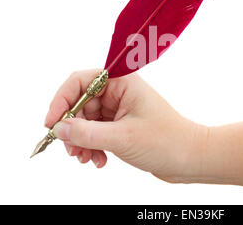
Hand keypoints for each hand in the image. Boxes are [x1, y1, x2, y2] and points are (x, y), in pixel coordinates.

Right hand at [45, 69, 207, 182]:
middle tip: (71, 150)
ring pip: (87, 120)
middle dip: (72, 127)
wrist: (190, 159)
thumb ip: (85, 133)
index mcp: (123, 83)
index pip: (81, 81)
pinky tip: (99, 160)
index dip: (62, 99)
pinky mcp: (121, 125)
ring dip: (82, 141)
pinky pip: (96, 132)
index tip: (51, 123)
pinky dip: (93, 146)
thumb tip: (58, 128)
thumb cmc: (166, 141)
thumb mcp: (122, 138)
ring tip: (86, 159)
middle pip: (81, 103)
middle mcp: (120, 92)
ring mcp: (120, 109)